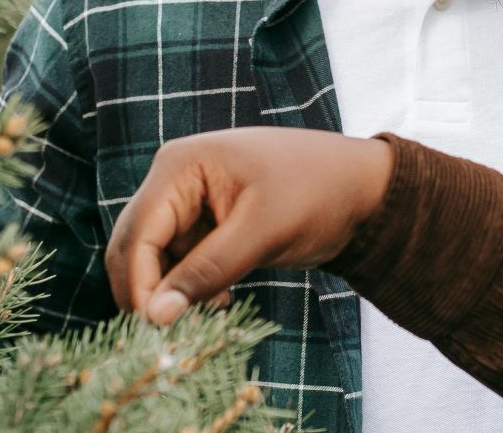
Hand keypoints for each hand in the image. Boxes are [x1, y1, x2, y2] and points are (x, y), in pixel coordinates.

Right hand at [106, 128, 392, 325]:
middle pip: (136, 247)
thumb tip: (154, 316)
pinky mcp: (207, 223)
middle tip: (171, 335)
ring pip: (155, 259)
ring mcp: (190, 201)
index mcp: (181, 166)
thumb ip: (207, 271)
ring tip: (209, 310)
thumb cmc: (320, 193)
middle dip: (149, 291)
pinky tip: (220, 299)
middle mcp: (176, 179)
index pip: (138, 233)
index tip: (152, 330)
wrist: (365, 188)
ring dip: (172, 291)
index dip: (138, 284)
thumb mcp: (264, 233)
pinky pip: (180, 261)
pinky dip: (190, 285)